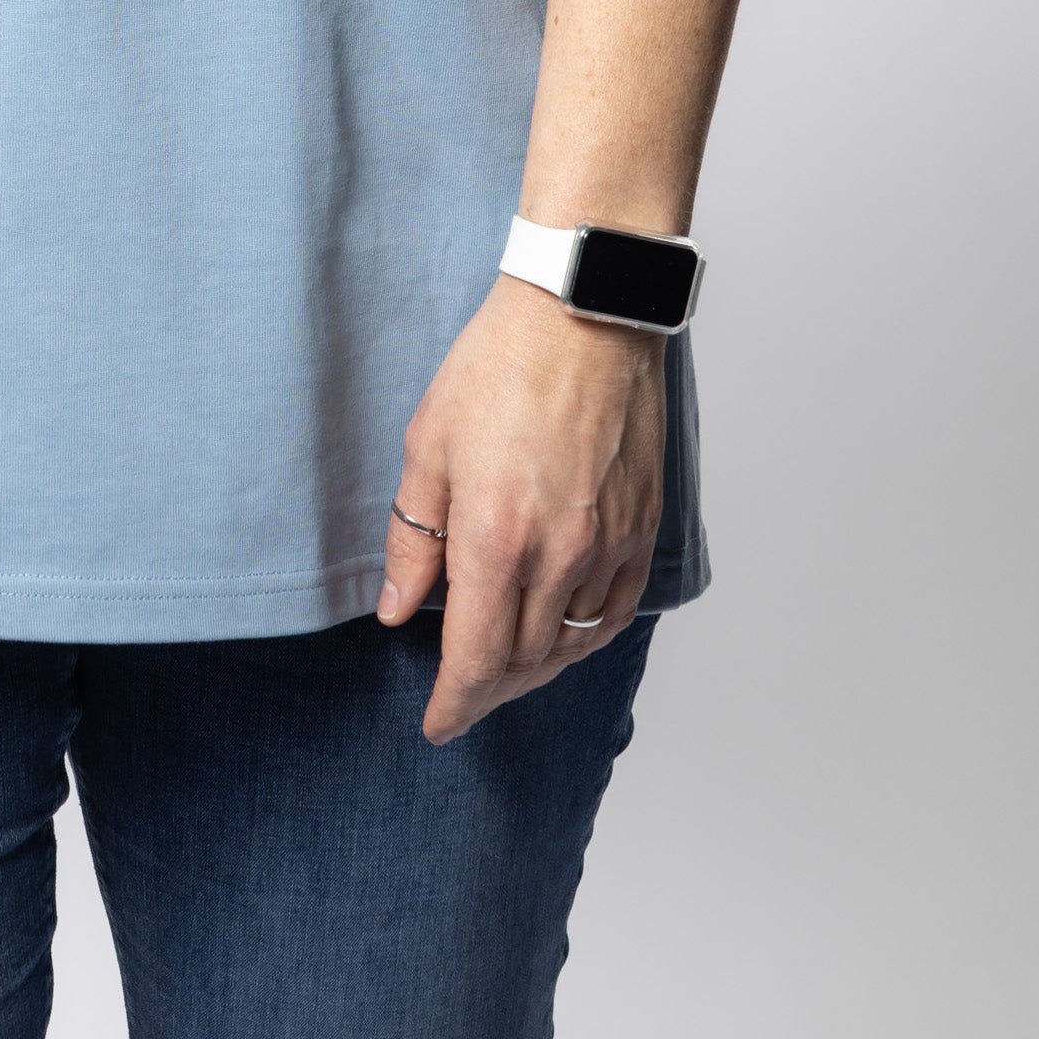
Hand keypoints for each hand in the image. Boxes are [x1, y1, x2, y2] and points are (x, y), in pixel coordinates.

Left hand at [377, 279, 664, 741]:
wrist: (583, 313)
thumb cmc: (499, 366)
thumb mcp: (428, 446)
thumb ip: (413, 539)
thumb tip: (398, 610)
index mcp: (496, 536)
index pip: (476, 659)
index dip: (454, 704)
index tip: (437, 725)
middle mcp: (558, 552)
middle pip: (524, 662)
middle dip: (487, 690)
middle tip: (461, 697)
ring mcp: (607, 542)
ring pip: (572, 643)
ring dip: (535, 669)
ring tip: (505, 671)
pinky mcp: (640, 526)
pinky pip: (616, 610)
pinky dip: (586, 636)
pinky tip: (563, 634)